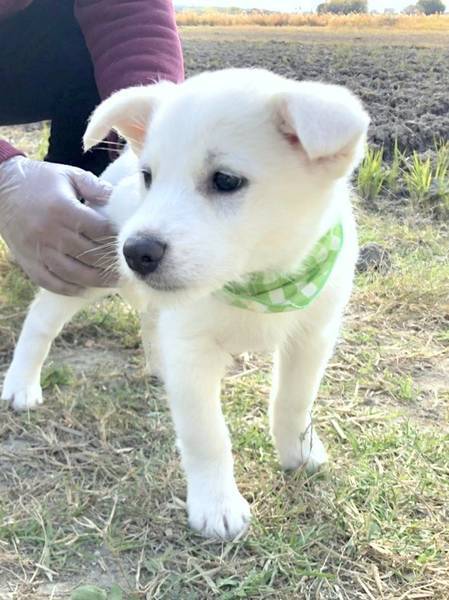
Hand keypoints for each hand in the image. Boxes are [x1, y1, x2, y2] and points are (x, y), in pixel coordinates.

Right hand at [0, 156, 117, 294]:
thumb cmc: (39, 181)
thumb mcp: (68, 175)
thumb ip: (94, 186)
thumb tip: (117, 199)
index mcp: (63, 209)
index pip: (99, 230)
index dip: (115, 237)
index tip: (128, 242)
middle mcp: (50, 232)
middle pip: (89, 255)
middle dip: (111, 263)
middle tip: (129, 268)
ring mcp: (38, 250)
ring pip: (74, 274)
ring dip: (97, 281)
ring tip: (114, 283)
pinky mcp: (28, 262)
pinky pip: (52, 282)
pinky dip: (70, 289)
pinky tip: (86, 289)